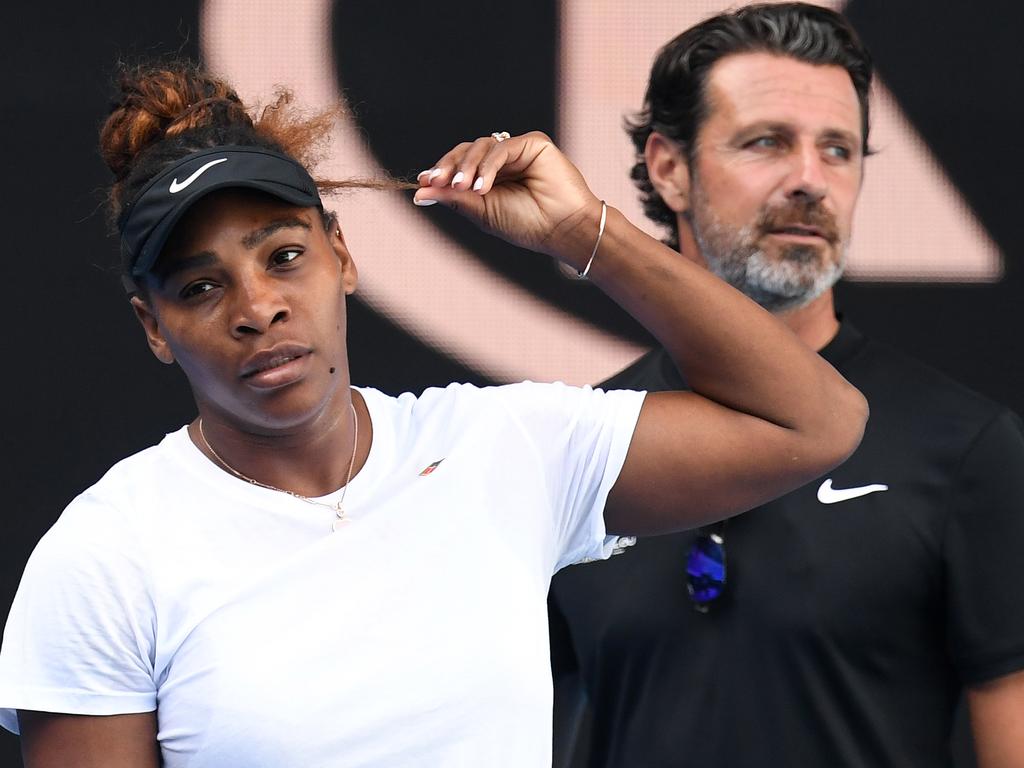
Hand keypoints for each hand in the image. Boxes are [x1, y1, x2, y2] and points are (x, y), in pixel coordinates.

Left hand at [413, 131, 601, 265]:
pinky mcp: (534, 144)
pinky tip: (482, 186)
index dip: (441, 170)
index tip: (423, 180)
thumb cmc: (527, 225)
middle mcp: (503, 162)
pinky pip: (502, 147)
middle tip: (436, 181)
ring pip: (481, 146)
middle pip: (466, 150)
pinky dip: (488, 165)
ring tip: (465, 188)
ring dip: (468, 167)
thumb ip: (453, 198)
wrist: (562, 229)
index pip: (459, 165)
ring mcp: (518, 151)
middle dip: (449, 166)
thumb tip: (418, 192)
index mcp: (491, 178)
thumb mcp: (482, 212)